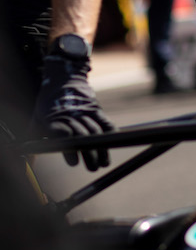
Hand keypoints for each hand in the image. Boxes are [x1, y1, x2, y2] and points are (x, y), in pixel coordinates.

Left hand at [33, 51, 113, 170]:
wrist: (62, 80)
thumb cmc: (47, 104)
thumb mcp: (36, 118)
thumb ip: (34, 136)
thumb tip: (28, 154)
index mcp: (53, 118)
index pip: (63, 135)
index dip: (70, 149)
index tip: (74, 163)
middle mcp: (70, 115)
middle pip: (83, 136)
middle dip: (89, 154)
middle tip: (92, 168)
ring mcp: (85, 112)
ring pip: (96, 131)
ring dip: (101, 149)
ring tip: (103, 163)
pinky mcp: (95, 109)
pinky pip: (105, 122)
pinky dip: (111, 132)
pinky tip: (113, 143)